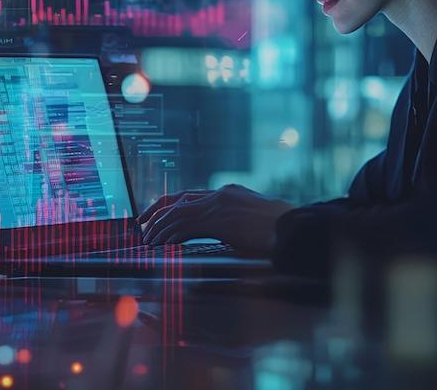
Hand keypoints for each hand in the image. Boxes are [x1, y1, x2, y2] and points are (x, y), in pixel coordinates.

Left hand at [137, 184, 294, 254]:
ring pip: (178, 213)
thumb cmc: (283, 228)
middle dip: (157, 212)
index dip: (170, 205)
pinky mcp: (218, 220)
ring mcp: (218, 205)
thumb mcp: (255, 219)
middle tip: (142, 225)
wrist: (294, 227)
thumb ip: (237, 221)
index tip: (157, 214)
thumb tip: (229, 231)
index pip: (191, 196)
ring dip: (159, 227)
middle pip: (178, 200)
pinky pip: (184, 226)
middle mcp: (220, 195)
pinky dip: (169, 235)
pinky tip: (160, 243)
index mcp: (229, 193)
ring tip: (147, 239)